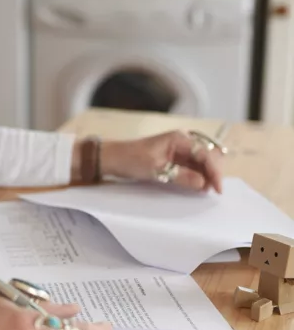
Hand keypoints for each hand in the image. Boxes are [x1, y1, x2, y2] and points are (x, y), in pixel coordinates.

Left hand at [100, 130, 224, 192]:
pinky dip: (197, 176)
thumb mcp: (157, 170)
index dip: (214, 172)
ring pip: (202, 162)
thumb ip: (181, 176)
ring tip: (205, 191)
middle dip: (212, 173)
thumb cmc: (131, 159)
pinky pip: (192, 167)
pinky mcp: (174, 158)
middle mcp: (182, 141)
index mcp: (179, 138)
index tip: (217, 189)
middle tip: (211, 191)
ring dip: (206, 176)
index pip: (205, 154)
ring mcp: (179, 149)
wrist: (113, 158)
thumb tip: (203, 184)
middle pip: (208, 156)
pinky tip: (197, 187)